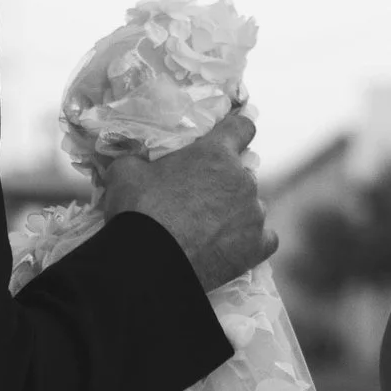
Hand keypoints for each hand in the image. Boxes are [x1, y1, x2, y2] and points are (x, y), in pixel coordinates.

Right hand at [96, 113, 276, 290]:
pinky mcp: (257, 246)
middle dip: (225, 182)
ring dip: (237, 212)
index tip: (229, 139)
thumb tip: (133, 157)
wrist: (149, 263)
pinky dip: (252, 241)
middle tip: (200, 198)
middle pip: (243, 173)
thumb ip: (137, 159)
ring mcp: (254, 214)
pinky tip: (235, 247)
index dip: (235, 131)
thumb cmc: (139, 211)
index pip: (242, 127)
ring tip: (212, 229)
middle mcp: (242, 180)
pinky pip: (265, 239)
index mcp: (216, 154)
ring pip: (253, 207)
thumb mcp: (125, 172)